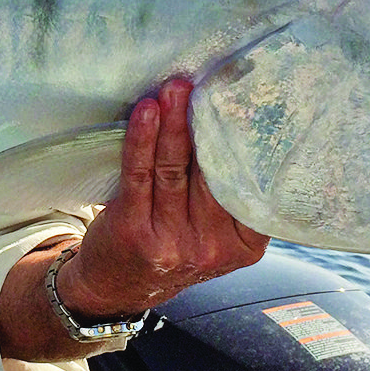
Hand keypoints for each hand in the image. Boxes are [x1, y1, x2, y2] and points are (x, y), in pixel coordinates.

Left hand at [58, 79, 267, 316]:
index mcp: (245, 245)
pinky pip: (140, 176)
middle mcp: (212, 248)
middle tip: (208, 84)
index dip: (249, 143)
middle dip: (209, 124)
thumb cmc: (172, 243)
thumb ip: (229, 195)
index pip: (252, 187)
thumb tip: (238, 120)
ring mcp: (174, 243)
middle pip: (213, 173)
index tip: (249, 102)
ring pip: (176, 170)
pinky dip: (143, 140)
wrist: (117, 285)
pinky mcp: (135, 231)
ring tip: (175, 90)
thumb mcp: (215, 232)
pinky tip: (147, 113)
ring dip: (175, 123)